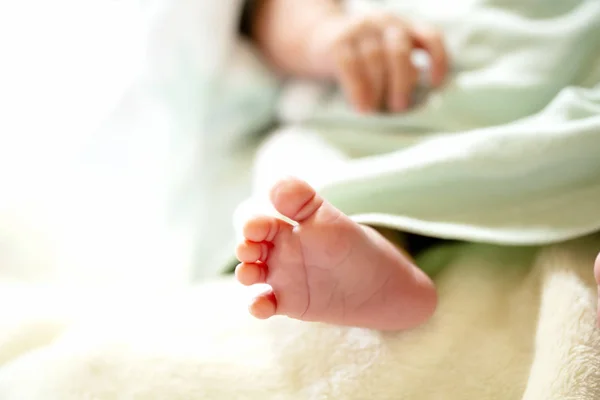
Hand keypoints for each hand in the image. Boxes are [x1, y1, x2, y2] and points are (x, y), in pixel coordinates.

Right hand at [310, 13, 448, 112]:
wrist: (317, 38)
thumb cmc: (360, 55)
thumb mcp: (387, 53)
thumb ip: (402, 66)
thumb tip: (414, 97)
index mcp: (405, 27)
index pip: (431, 37)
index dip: (438, 60)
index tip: (436, 84)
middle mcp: (385, 22)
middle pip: (399, 51)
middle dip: (401, 82)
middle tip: (399, 107)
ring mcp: (360, 29)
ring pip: (374, 58)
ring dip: (377, 88)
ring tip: (376, 110)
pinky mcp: (337, 42)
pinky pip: (350, 66)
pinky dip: (357, 89)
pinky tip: (361, 107)